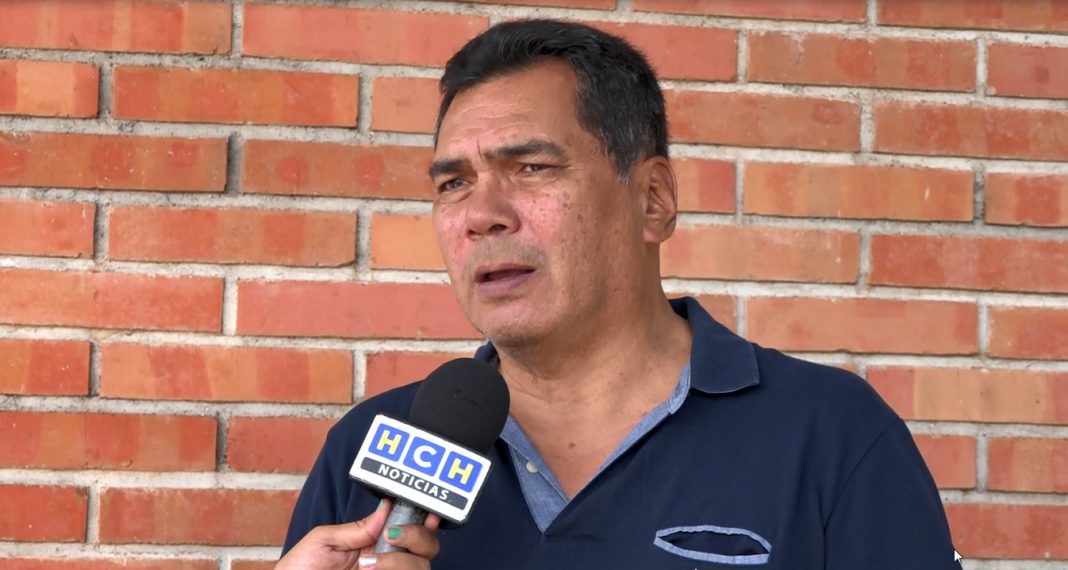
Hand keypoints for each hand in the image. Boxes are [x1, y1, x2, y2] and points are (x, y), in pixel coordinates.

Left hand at [277, 499, 440, 569]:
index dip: (426, 521)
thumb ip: (357, 528)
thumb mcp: (323, 541)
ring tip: (367, 564)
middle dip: (417, 537)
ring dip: (399, 561)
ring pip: (421, 568)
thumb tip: (387, 508)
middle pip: (428, 549)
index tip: (426, 513)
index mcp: (376, 545)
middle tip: (390, 537)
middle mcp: (389, 564)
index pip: (413, 532)